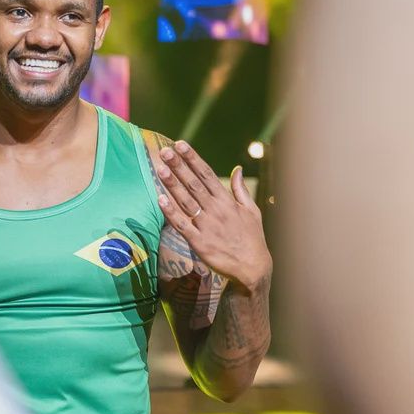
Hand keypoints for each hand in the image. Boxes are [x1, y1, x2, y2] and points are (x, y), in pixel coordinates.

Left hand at [156, 141, 271, 287]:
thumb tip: (237, 169)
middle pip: (194, 184)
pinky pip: (182, 225)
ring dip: (172, 184)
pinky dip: (171, 212)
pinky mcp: (199, 242)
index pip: (207, 174)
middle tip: (164, 151)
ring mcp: (206, 226)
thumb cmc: (252, 238)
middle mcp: (216, 210)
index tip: (180, 145)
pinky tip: (160, 199)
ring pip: (186, 201)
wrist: (252, 268)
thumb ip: (240, 189)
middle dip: (179, 166)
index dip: (192, 159)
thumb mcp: (251, 211)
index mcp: (227, 201)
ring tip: (160, 169)